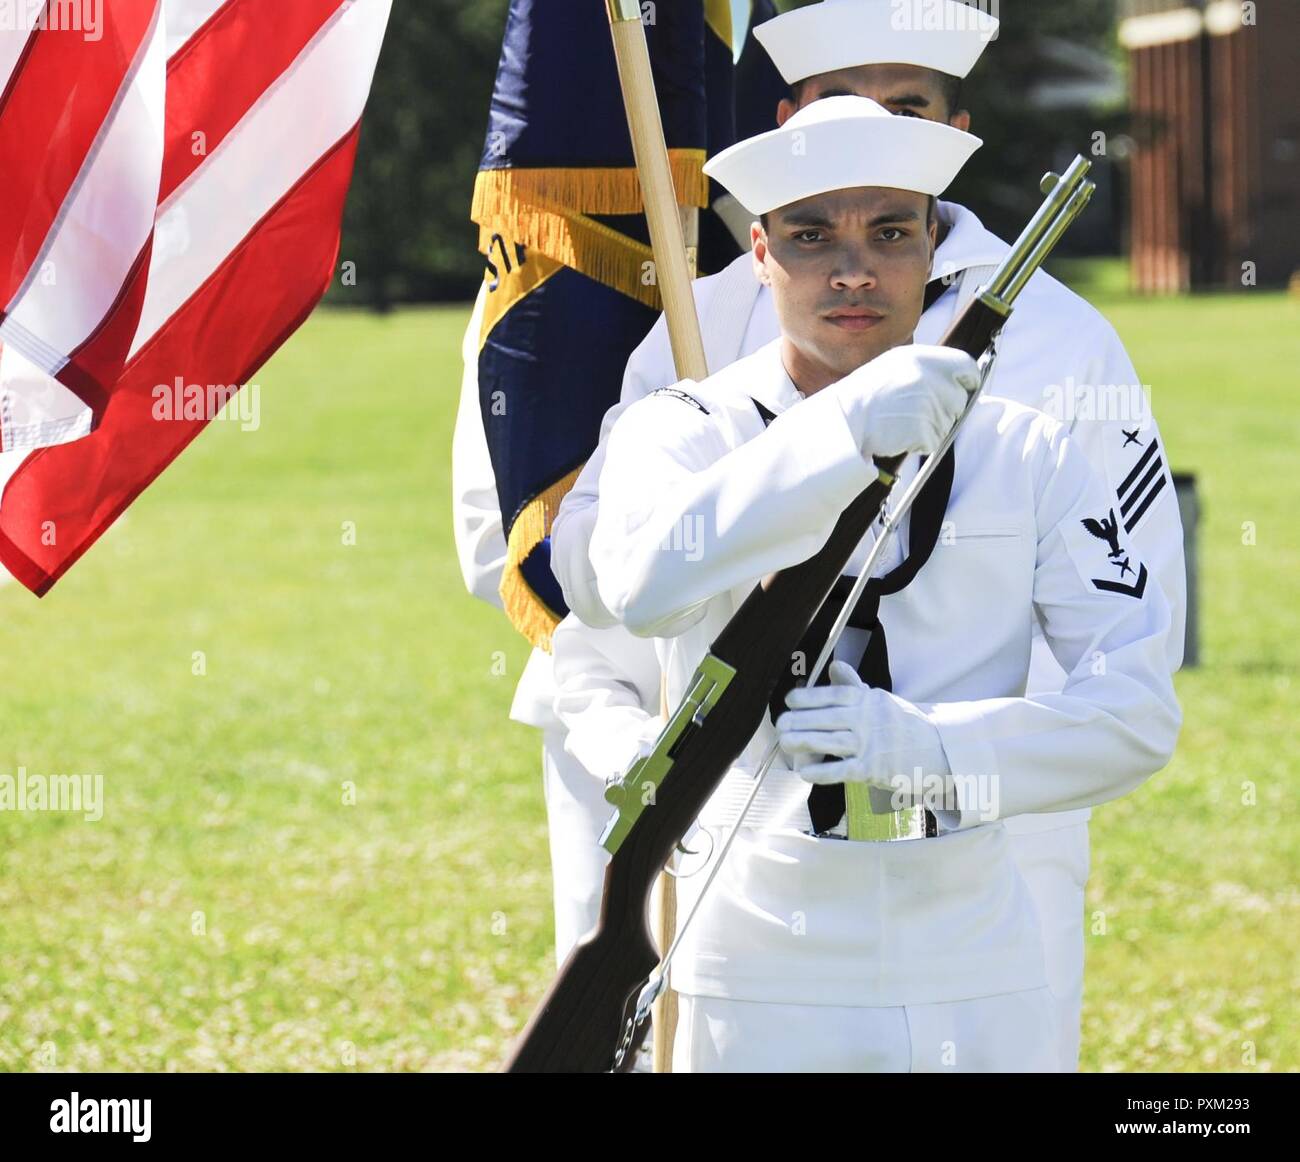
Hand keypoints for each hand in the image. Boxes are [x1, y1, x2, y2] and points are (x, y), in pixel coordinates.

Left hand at [774, 660, 950, 792]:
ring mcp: (872, 745)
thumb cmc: (903, 725)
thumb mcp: (881, 701)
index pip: (835, 694)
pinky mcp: (874, 770)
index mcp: (869, 700)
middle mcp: (869, 719)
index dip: (809, 697)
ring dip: (804, 743)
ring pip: (831, 742)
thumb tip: (834, 666)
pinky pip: (843, 770)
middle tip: (780, 725)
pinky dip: (822, 772)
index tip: (790, 700)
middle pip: (828, 718)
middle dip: (800, 721)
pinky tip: (805, 773)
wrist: (939, 752)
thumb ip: (854, 686)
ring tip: (785, 743)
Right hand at [831, 344, 978, 460]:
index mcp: (921, 358)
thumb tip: (953, 378)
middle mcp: (930, 379)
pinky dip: (921, 442)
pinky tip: (899, 433)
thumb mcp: (894, 366)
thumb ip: (925, 368)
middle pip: (960, 398)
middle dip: (946, 408)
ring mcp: (930, 405)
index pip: (965, 365)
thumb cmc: (865, 396)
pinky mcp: (926, 430)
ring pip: (948, 422)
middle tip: (916, 412)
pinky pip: (935, 441)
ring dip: (930, 427)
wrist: (845, 421)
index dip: (968, 379)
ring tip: (901, 421)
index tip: (966, 387)